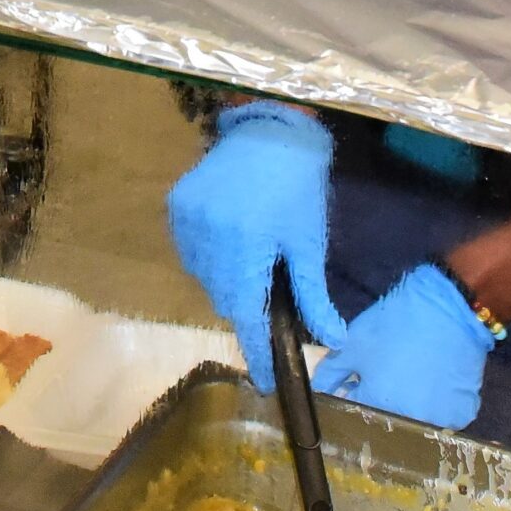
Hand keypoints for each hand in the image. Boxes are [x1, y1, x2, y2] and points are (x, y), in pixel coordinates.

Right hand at [166, 102, 349, 387]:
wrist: (268, 129)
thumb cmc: (298, 186)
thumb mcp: (309, 241)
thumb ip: (315, 295)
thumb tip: (334, 339)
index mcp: (246, 245)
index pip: (246, 314)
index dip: (257, 351)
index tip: (266, 380)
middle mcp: (209, 234)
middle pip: (223, 298)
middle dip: (245, 310)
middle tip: (268, 305)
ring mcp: (187, 219)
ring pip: (203, 277)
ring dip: (225, 284)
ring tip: (251, 266)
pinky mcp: (177, 205)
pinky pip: (191, 251)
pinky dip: (209, 259)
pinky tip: (230, 245)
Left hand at [312, 262, 494, 428]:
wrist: (449, 309)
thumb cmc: (395, 325)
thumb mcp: (354, 345)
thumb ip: (332, 372)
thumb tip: (319, 389)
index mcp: (379, 406)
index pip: (354, 410)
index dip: (352, 393)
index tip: (356, 379)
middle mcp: (410, 421)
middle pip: (386, 416)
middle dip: (380, 399)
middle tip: (387, 372)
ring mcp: (441, 421)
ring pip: (415, 417)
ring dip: (408, 402)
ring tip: (411, 373)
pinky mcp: (463, 412)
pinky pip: (442, 415)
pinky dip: (435, 402)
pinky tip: (433, 379)